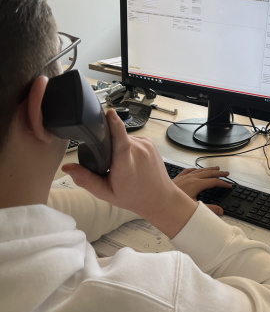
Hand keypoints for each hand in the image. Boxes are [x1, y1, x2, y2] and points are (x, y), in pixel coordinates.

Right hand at [62, 109, 196, 237]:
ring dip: (118, 147)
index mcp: (126, 164)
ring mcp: (146, 144)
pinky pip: (132, 139)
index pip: (120, 140)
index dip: (114, 125)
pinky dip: (127, 147)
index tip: (109, 112)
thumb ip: (86, 180)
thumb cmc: (134, 197)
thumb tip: (68, 168)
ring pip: (123, 137)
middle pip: (114, 138)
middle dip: (107, 147)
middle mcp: (138, 151)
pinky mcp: (149, 141)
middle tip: (110, 166)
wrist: (160, 198)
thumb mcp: (106, 193)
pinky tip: (130, 161)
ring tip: (122, 165)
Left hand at [172, 166, 231, 215]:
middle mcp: (191, 178)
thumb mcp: (193, 208)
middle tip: (226, 173)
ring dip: (209, 169)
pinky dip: (195, 169)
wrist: (158, 199)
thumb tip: (220, 211)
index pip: (214, 182)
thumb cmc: (172, 205)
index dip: (223, 183)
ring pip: (199, 170)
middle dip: (219, 173)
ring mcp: (184, 177)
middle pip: (208, 173)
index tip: (228, 186)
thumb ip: (208, 209)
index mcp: (196, 184)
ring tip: (215, 168)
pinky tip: (195, 169)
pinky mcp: (177, 178)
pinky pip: (188, 170)